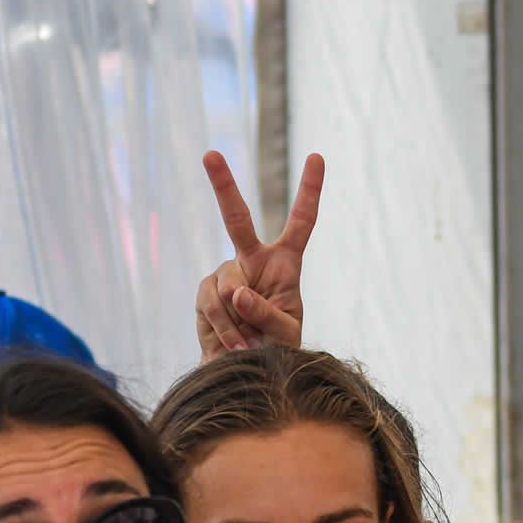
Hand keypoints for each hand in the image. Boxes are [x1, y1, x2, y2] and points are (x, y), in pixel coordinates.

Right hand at [195, 150, 323, 358]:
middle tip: (210, 154)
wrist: (242, 369)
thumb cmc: (274, 349)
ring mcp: (226, 273)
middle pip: (237, 218)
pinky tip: (233, 344)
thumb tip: (238, 293)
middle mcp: (253, 259)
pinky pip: (212, 304)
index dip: (309, 190)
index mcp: (285, 262)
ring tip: (249, 344)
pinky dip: (223, 328)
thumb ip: (268, 314)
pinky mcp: (206, 290)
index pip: (301, 222)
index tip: (316, 157)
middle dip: (223, 186)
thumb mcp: (286, 335)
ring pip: (228, 285)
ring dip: (238, 322)